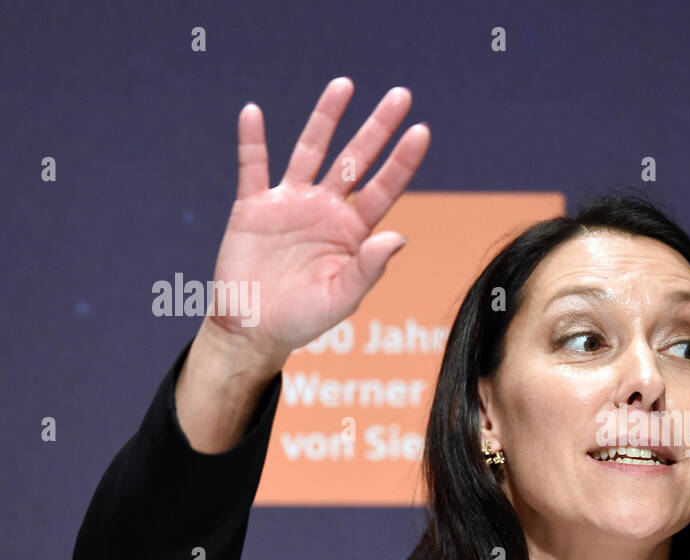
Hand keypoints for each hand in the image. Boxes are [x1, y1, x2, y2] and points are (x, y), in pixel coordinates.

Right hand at [203, 76, 430, 368]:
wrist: (255, 329)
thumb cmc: (303, 319)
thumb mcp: (341, 299)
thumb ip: (368, 269)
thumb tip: (398, 237)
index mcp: (353, 232)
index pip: (384, 188)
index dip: (402, 161)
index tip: (422, 131)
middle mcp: (326, 209)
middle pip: (355, 158)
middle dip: (377, 127)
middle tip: (401, 94)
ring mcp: (290, 204)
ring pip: (311, 151)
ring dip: (326, 118)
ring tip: (344, 85)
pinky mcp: (253, 207)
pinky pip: (252, 167)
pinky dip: (252, 140)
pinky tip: (253, 112)